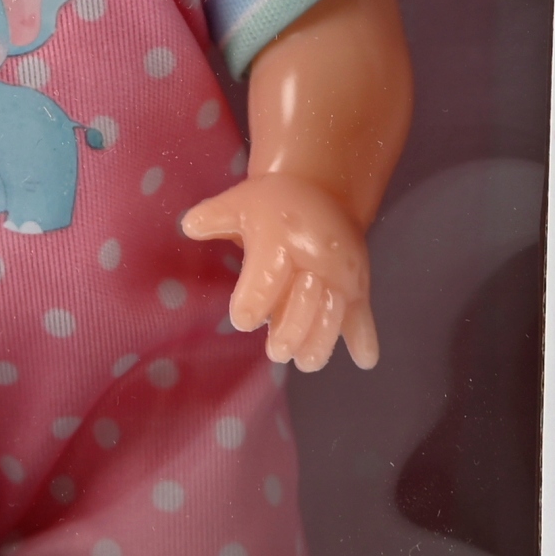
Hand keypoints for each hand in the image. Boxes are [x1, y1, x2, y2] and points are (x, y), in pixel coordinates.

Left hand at [180, 174, 376, 370]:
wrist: (321, 193)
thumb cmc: (271, 206)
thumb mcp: (240, 202)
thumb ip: (215, 217)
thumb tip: (190, 226)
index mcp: (283, 236)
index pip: (269, 271)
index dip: (256, 299)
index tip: (243, 321)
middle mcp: (317, 255)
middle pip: (308, 298)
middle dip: (292, 329)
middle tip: (277, 351)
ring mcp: (341, 273)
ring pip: (336, 311)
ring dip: (323, 340)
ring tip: (307, 362)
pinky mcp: (357, 287)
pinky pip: (363, 313)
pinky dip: (364, 337)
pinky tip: (364, 360)